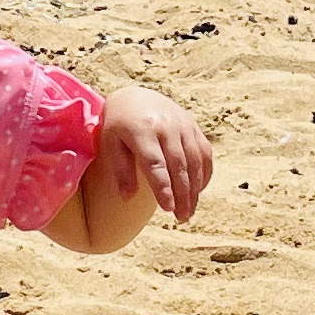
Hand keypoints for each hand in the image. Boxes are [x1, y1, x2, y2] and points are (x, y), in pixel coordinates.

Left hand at [93, 85, 212, 226]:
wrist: (135, 96)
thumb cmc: (119, 125)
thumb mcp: (110, 144)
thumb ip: (120, 170)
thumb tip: (127, 197)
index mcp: (142, 130)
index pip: (156, 164)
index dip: (163, 187)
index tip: (167, 208)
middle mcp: (166, 126)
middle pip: (179, 165)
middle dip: (182, 194)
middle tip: (181, 218)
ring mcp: (183, 124)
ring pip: (195, 161)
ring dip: (195, 189)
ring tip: (189, 211)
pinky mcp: (193, 126)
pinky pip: (204, 152)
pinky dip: (204, 173)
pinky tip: (198, 191)